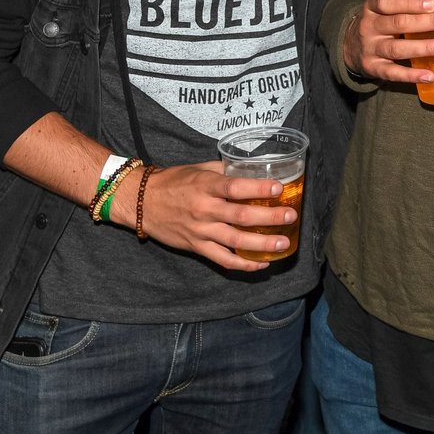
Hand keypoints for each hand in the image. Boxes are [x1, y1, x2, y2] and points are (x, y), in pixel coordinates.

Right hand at [113, 161, 296, 271]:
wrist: (143, 202)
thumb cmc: (174, 181)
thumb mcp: (199, 169)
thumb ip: (225, 172)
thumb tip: (252, 170)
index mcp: (206, 186)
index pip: (236, 187)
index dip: (259, 189)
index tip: (280, 188)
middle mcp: (204, 209)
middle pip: (241, 216)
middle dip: (269, 218)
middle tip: (290, 217)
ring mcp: (200, 231)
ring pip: (235, 241)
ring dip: (262, 245)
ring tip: (283, 244)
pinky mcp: (196, 247)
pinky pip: (223, 259)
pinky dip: (243, 264)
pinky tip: (261, 264)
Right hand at [342, 0, 433, 83]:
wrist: (352, 43)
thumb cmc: (386, 15)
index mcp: (374, 4)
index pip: (389, 1)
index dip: (411, 2)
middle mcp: (370, 26)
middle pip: (399, 23)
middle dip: (429, 23)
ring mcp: (370, 48)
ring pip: (397, 49)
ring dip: (425, 48)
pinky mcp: (373, 68)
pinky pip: (392, 73)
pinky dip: (411, 75)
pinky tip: (430, 75)